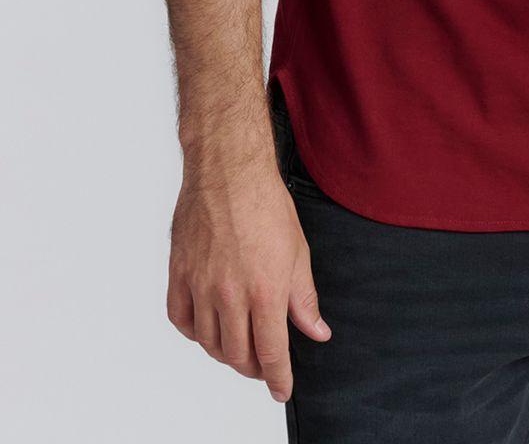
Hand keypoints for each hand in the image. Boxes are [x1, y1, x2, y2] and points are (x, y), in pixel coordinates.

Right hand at [166, 159, 330, 403]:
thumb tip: (316, 331)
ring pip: (209, 343)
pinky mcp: (179, 274)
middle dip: (254, 367)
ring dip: (226, 352)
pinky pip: (181, 320)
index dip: (278, 378)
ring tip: (240, 345)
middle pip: (238, 355)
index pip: (271, 352)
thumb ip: (305, 299)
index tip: (282, 390)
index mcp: (265, 290)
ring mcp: (200, 285)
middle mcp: (230, 294)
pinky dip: (195, 332)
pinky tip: (208, 326)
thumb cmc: (266, 204)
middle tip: (264, 363)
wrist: (229, 171)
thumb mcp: (298, 252)